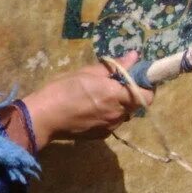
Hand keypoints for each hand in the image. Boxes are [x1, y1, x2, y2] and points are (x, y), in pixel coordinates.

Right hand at [21, 51, 153, 147]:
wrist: (44, 117)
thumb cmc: (63, 89)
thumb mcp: (86, 72)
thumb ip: (114, 66)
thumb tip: (134, 57)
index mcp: (115, 95)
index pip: (147, 95)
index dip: (146, 86)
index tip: (137, 78)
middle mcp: (117, 113)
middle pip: (137, 104)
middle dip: (131, 94)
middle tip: (115, 85)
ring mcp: (110, 127)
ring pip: (125, 114)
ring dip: (120, 104)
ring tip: (100, 97)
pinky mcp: (102, 135)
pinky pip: (113, 122)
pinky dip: (109, 114)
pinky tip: (92, 109)